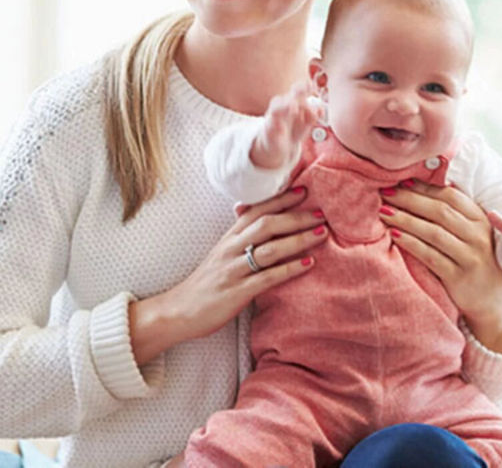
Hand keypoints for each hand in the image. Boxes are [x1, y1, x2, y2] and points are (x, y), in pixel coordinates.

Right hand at [129, 187, 325, 364]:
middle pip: (266, 224)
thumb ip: (237, 235)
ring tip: (321, 234)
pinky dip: (289, 269)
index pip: (256, 210)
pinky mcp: (237, 292)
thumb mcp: (220, 253)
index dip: (280, 199)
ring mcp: (233, 270)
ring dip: (298, 240)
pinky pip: (267, 277)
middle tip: (322, 212)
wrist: (179, 310)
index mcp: (228, 238)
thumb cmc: (204, 282)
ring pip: (269, 249)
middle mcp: (231, 249)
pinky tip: (308, 264)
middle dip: (296, 217)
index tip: (303, 190)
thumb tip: (248, 211)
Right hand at [250, 81, 321, 169]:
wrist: (280, 147)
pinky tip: (282, 130)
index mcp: (292, 103)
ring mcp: (274, 118)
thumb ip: (313, 115)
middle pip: (286, 98)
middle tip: (304, 99)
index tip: (310, 86)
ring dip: (285, 107)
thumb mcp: (306, 123)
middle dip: (294, 97)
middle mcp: (282, 108)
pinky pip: (270, 126)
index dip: (303, 87)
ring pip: (276, 108)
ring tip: (294, 110)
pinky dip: (275, 127)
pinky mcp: (269, 130)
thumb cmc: (294, 130)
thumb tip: (321, 109)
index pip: (296, 91)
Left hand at [379, 180, 501, 350]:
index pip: (450, 196)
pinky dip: (411, 243)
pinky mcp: (459, 277)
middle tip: (385, 193)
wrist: (489, 299)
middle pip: (440, 212)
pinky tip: (394, 235)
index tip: (400, 181)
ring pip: (434, 233)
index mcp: (481, 220)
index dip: (424, 188)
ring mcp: (471, 257)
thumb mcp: (470, 233)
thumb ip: (452, 213)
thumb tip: (416, 185)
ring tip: (384, 212)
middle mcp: (478, 236)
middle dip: (409, 200)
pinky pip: (430, 256)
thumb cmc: (472, 258)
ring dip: (406, 220)